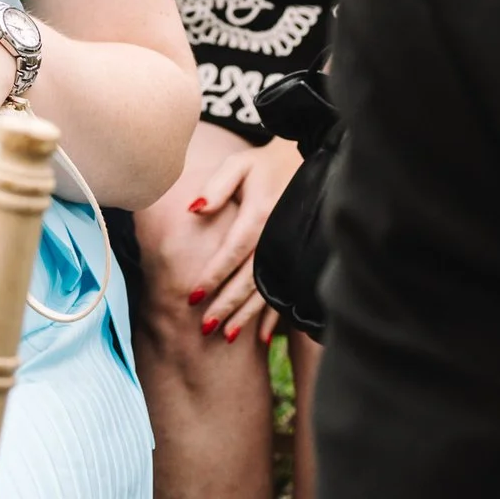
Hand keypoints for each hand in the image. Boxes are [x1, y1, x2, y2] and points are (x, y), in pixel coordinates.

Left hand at [166, 132, 300, 346]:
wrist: (306, 163)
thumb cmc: (263, 165)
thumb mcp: (238, 165)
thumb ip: (216, 187)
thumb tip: (194, 209)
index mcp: (258, 216)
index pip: (231, 252)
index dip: (213, 275)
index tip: (193, 297)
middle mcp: (275, 238)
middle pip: (249, 278)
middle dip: (227, 304)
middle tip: (205, 327)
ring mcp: (289, 251)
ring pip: (267, 290)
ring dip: (248, 316)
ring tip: (228, 336)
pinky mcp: (296, 258)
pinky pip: (285, 290)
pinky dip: (275, 315)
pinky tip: (264, 336)